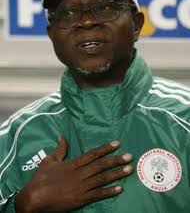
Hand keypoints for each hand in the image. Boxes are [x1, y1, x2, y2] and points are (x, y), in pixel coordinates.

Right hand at [15, 136, 132, 212]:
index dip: (106, 148)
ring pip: (102, 178)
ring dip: (116, 174)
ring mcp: (82, 187)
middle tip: (129, 156)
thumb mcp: (49, 160)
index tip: (117, 144)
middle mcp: (80, 174)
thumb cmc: (41, 178)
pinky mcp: (81, 199)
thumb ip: (59, 148)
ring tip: (128, 169)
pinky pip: (98, 195)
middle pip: (101, 165)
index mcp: (73, 163)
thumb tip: (62, 135)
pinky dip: (109, 192)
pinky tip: (120, 189)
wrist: (35, 198)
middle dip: (116, 160)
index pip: (93, 154)